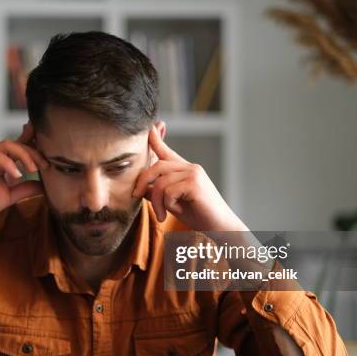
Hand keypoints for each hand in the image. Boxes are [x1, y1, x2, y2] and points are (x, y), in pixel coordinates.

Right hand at [0, 122, 48, 236]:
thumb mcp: (11, 196)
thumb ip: (26, 188)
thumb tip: (45, 185)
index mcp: (2, 162)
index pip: (19, 146)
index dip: (33, 142)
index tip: (48, 147)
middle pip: (16, 143)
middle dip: (33, 152)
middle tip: (44, 165)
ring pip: (7, 145)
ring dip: (23, 155)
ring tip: (32, 169)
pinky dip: (9, 164)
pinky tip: (17, 175)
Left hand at [132, 125, 246, 231]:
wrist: (220, 228)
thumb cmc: (198, 215)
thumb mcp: (173, 203)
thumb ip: (158, 192)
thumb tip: (141, 188)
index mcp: (185, 170)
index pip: (166, 151)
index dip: (156, 139)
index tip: (149, 128)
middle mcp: (190, 167)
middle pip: (157, 166)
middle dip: (142, 181)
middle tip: (136, 196)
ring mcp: (193, 173)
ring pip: (160, 182)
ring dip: (156, 201)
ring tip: (160, 215)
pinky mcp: (195, 184)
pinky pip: (168, 191)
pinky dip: (166, 204)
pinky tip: (172, 213)